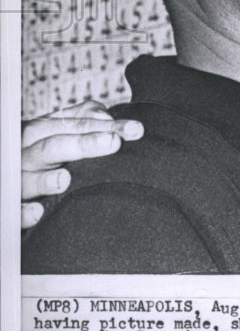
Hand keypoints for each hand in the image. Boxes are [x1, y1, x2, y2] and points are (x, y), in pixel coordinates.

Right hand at [21, 100, 143, 227]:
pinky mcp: (13, 205)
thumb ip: (86, 118)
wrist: (14, 174)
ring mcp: (18, 180)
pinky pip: (14, 211)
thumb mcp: (63, 129)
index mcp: (41, 131)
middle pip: (52, 147)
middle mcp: (27, 154)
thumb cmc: (48, 150)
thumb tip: (107, 118)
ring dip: (45, 181)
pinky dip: (23, 212)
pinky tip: (38, 212)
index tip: (135, 130)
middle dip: (82, 144)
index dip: (105, 126)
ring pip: (27, 179)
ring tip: (65, 179)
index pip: (74, 124)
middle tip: (113, 143)